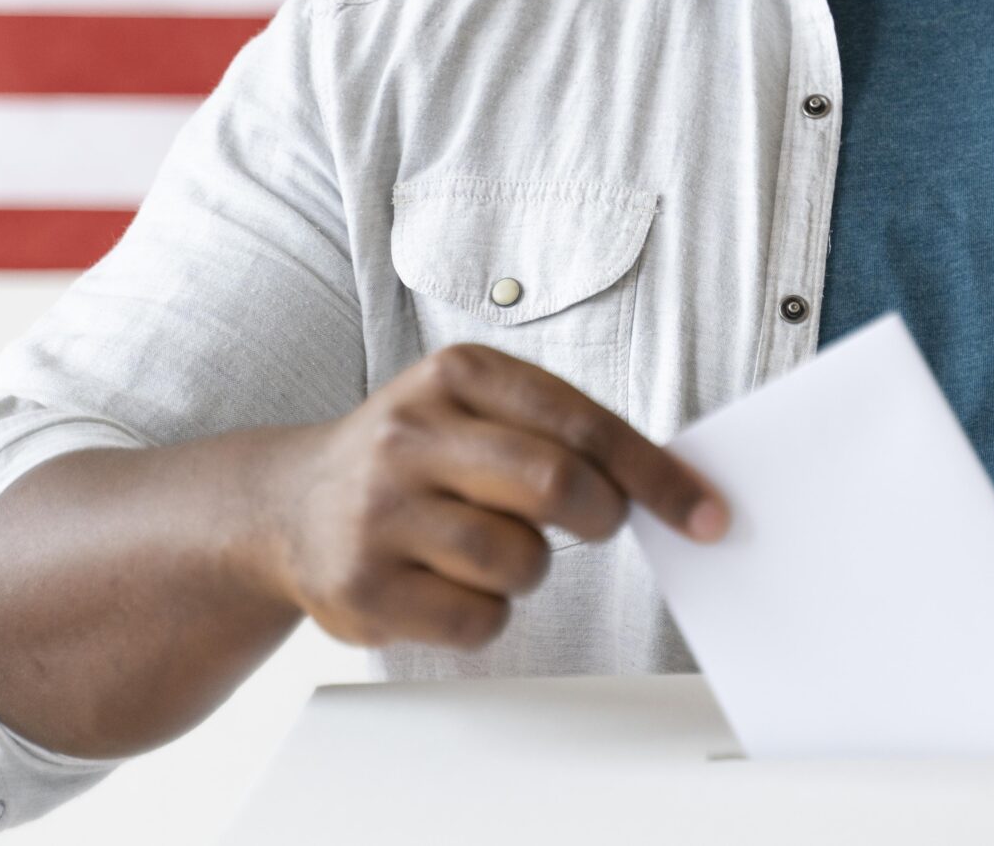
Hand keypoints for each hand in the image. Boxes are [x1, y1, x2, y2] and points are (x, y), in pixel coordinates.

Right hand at [263, 344, 727, 649]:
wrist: (286, 504)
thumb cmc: (414, 457)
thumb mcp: (474, 406)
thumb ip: (558, 429)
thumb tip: (670, 481)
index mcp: (456, 374)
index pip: (583, 423)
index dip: (656, 475)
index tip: (707, 513)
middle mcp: (411, 434)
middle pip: (557, 484)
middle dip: (601, 516)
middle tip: (599, 525)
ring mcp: (380, 511)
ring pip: (519, 560)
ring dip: (528, 568)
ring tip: (489, 547)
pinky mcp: (363, 586)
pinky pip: (477, 619)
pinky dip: (487, 613)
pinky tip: (449, 584)